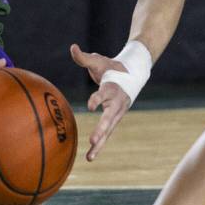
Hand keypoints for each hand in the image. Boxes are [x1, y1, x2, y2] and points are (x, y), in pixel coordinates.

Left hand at [70, 43, 130, 161]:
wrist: (132, 74)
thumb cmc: (111, 67)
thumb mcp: (98, 60)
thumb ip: (84, 57)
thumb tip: (72, 47)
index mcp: (113, 87)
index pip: (104, 94)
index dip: (97, 99)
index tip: (90, 105)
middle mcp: (117, 102)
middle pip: (109, 118)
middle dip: (101, 129)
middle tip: (93, 140)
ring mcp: (117, 113)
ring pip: (108, 130)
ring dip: (100, 143)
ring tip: (90, 157)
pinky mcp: (114, 119)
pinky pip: (106, 134)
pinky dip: (99, 145)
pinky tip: (90, 157)